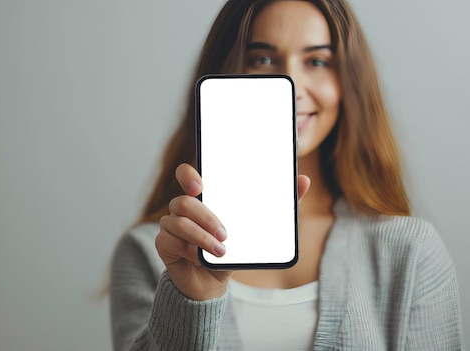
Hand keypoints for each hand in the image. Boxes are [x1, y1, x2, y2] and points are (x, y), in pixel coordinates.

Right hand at [156, 163, 310, 300]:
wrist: (212, 283)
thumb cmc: (232, 250)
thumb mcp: (256, 229)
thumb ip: (278, 205)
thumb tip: (304, 180)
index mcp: (203, 198)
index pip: (186, 175)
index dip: (188, 175)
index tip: (200, 186)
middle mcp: (183, 208)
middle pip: (183, 200)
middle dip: (206, 216)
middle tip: (225, 232)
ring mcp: (171, 225)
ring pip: (177, 220)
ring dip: (200, 236)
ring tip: (221, 250)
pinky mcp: (164, 243)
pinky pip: (170, 240)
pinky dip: (189, 249)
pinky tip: (200, 259)